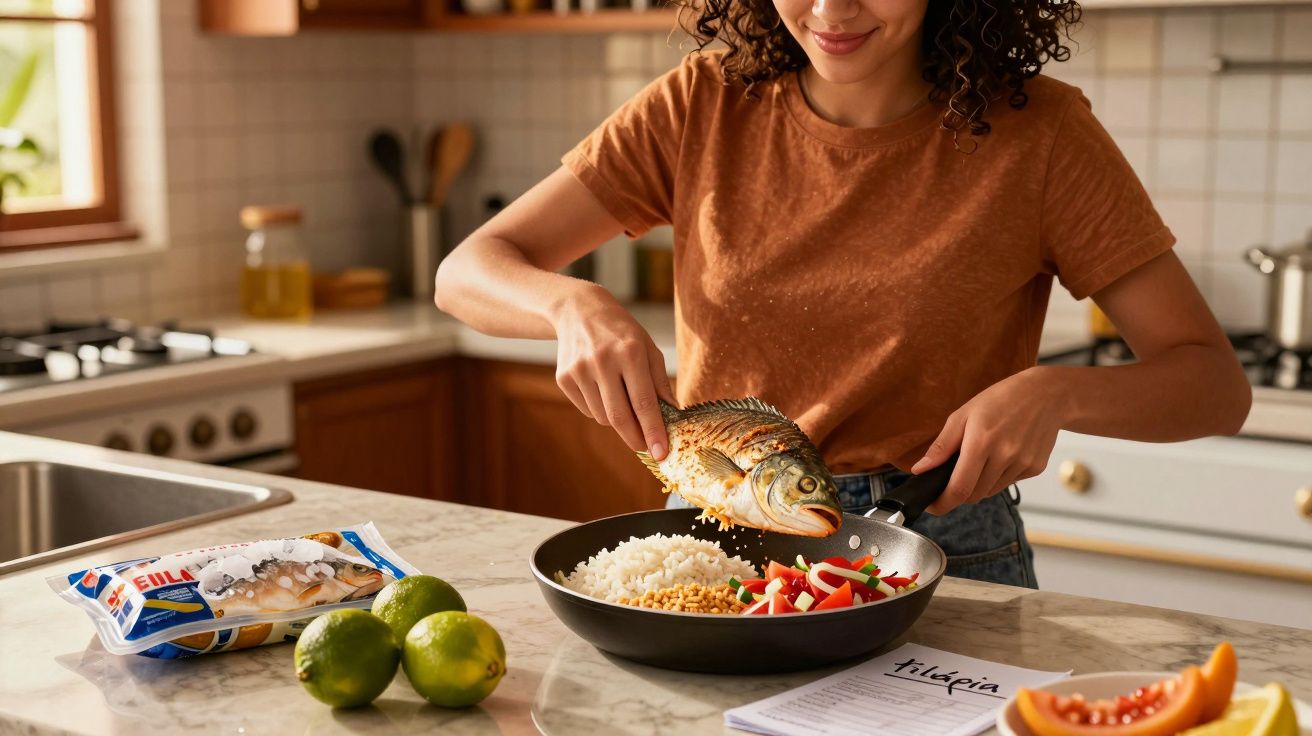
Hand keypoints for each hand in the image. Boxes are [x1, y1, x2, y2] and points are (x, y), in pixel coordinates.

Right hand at [552, 286, 674, 459]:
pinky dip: (599, 409)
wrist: (579, 311)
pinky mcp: (564, 378)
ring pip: (603, 417)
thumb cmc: (622, 333)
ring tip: (621, 398)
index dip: (653, 431)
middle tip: (646, 447)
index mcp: (630, 352)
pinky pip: (587, 410)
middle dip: (635, 438)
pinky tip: (601, 387)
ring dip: (617, 419)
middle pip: (619, 417)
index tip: (661, 454)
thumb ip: (660, 384)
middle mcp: (602, 361)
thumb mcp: (648, 349)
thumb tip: (673, 417)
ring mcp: (579, 370)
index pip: (643, 402)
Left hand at [910, 368, 1067, 514]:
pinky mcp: (1035, 468)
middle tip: (953, 476)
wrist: (1046, 395)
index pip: (959, 488)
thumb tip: (920, 470)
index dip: (942, 503)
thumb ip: (941, 446)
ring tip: (981, 458)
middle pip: (973, 495)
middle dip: (958, 492)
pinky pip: (1008, 484)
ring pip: (990, 492)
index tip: (932, 505)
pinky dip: (997, 477)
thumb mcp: (963, 415)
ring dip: (978, 485)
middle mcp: (1004, 456)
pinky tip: (1001, 455)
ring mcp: (1022, 464)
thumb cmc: (1001, 400)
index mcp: (981, 442)